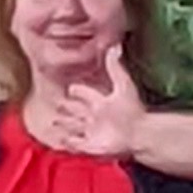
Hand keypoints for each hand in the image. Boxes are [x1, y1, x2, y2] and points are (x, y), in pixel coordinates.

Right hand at [46, 45, 145, 159]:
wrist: (138, 134)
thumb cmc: (132, 111)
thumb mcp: (122, 86)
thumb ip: (115, 67)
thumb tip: (114, 45)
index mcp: (100, 102)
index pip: (85, 94)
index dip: (78, 91)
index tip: (71, 88)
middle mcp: (94, 117)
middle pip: (77, 111)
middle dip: (68, 108)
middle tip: (58, 105)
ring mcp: (92, 132)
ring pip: (73, 126)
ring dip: (64, 124)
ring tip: (54, 123)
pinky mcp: (90, 146)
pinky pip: (75, 144)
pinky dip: (66, 142)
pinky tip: (59, 140)